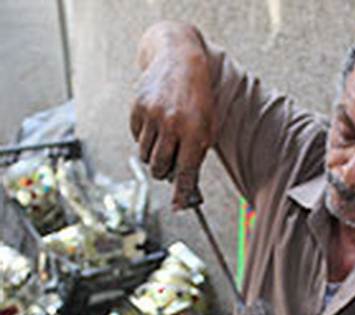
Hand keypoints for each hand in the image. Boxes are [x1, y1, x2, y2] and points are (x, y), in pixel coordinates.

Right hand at [130, 23, 215, 208]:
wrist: (180, 59)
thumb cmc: (199, 99)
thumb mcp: (208, 127)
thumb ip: (197, 156)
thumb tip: (187, 189)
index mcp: (194, 131)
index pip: (185, 172)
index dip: (181, 193)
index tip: (178, 207)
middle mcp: (172, 124)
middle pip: (160, 168)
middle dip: (164, 173)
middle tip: (170, 165)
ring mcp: (152, 115)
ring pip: (146, 156)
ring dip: (154, 157)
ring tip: (164, 143)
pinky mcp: (137, 108)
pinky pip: (136, 138)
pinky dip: (144, 139)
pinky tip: (155, 126)